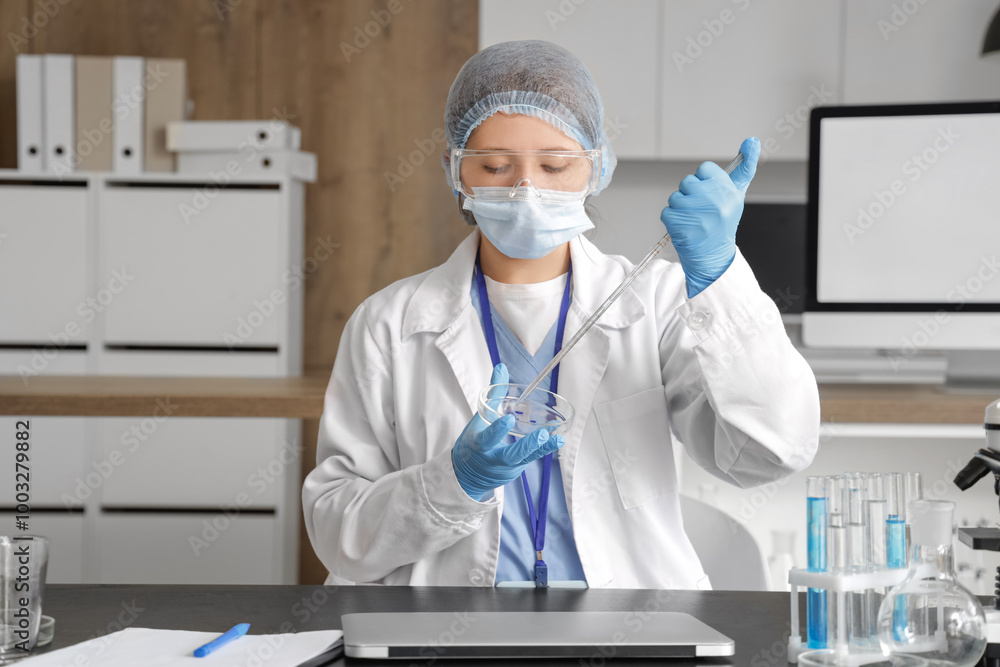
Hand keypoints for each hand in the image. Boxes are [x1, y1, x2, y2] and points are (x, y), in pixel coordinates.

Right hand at [451, 363, 565, 500]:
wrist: (466, 474)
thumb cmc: (474, 440)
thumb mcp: (479, 417)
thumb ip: (493, 394)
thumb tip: (501, 367)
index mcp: (479, 444)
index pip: (487, 438)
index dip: (497, 430)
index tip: (508, 419)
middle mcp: (492, 459)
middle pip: (511, 455)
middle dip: (528, 446)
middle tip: (543, 435)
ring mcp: (505, 468)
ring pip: (525, 459)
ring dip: (543, 449)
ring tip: (559, 439)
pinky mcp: (515, 471)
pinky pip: (530, 460)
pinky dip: (542, 451)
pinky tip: (556, 441)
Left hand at [659, 137, 759, 297]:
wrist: (713, 256)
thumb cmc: (723, 223)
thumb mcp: (737, 195)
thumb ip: (745, 168)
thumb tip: (753, 140)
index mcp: (728, 192)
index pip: (704, 169)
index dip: (704, 182)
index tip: (710, 195)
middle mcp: (714, 201)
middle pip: (687, 182)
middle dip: (691, 195)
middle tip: (701, 211)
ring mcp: (696, 214)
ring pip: (675, 197)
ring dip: (680, 209)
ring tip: (693, 221)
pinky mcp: (679, 225)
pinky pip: (666, 211)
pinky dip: (672, 220)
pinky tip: (684, 229)